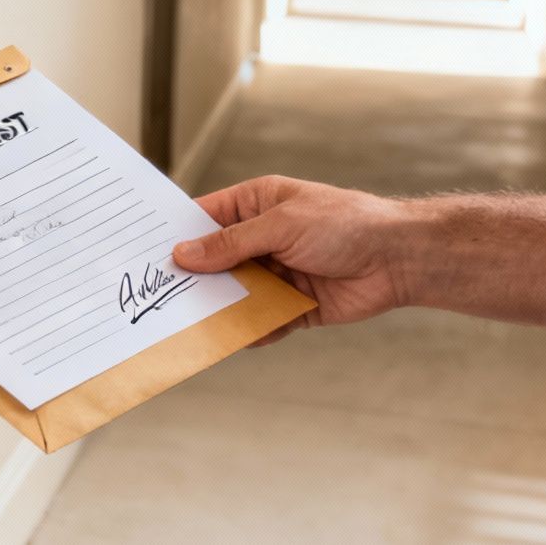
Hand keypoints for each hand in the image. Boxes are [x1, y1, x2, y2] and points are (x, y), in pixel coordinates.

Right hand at [172, 176, 411, 344]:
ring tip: (191, 324)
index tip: (147, 254)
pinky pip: (260, 322)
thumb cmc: (345, 224)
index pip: (205, 219)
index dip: (177, 236)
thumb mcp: (282, 225)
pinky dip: (249, 331)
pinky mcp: (291, 306)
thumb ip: (231, 244)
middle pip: (214, 262)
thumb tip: (184, 255)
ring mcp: (275, 274)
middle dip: (193, 280)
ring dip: (219, 309)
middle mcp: (262, 240)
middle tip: (161, 296)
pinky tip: (236, 339)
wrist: (398, 258)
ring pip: (234, 295)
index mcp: (256, 205)